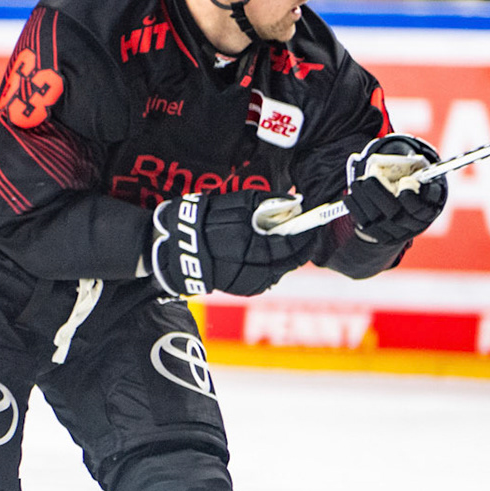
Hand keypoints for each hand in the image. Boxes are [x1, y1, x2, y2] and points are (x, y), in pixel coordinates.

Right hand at [148, 190, 313, 297]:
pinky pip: (265, 281)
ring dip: (288, 260)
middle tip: (307, 235)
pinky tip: (272, 259)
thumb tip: (293, 201)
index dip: (306, 235)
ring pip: (278, 272)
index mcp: (248, 243)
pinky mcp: (239, 289)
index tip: (314, 224)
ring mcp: (244, 280)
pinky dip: (273, 270)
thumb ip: (265, 201)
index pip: (290, 243)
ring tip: (291, 246)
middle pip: (288, 261)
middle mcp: (249, 266)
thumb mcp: (234, 201)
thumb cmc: (204, 219)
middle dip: (301, 248)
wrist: (175, 247)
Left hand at [343, 133, 446, 243]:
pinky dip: (357, 210)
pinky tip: (349, 197)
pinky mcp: (383, 237)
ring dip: (365, 201)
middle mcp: (418, 224)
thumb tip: (400, 156)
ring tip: (356, 184)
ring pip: (381, 221)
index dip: (413, 197)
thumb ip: (412, 166)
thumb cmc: (412, 182)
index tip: (404, 182)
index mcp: (431, 207)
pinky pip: (368, 226)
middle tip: (368, 179)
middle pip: (398, 215)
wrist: (405, 207)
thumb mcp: (418, 173)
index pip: (424, 206)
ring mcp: (400, 233)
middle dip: (381, 196)